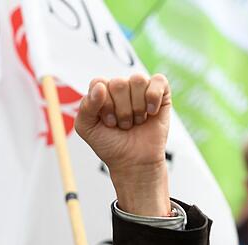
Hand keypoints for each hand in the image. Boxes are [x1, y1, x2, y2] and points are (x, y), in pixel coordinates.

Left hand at [75, 74, 171, 216]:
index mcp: (100, 91)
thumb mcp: (86, 128)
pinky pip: (158, 81)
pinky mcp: (161, 92)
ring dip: (136, 109)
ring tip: (135, 121)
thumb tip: (100, 86)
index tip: (108, 123)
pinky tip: (150, 113)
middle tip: (122, 125)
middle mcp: (120, 87)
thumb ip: (86, 106)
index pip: (99, 83)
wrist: (133, 161)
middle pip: (118, 83)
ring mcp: (140, 88)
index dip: (103, 105)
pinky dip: (153, 99)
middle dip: (120, 110)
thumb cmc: (109, 143)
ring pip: (137, 81)